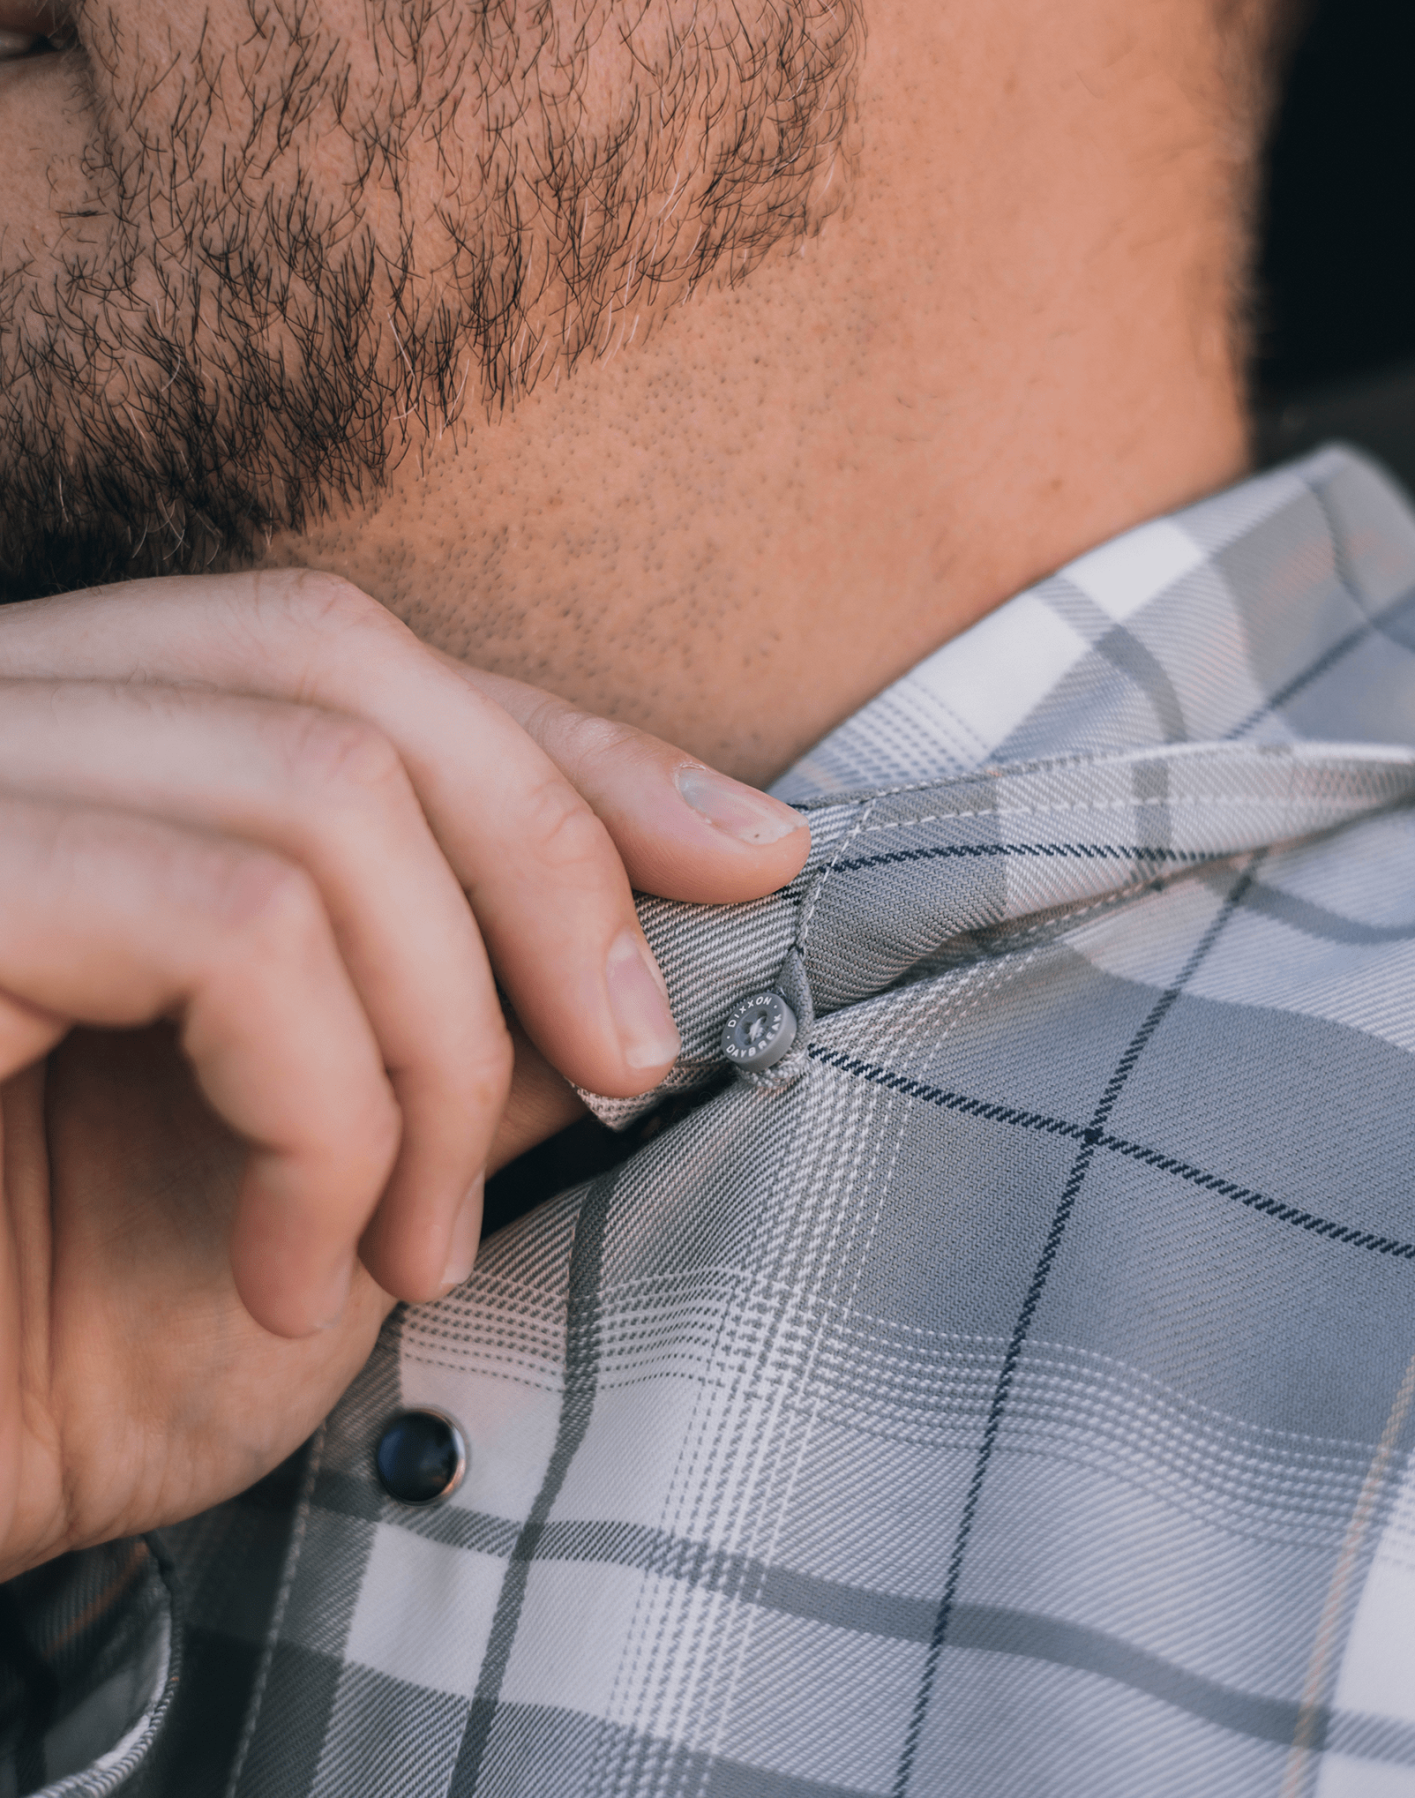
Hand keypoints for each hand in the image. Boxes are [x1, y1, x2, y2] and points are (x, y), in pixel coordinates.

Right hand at [0, 569, 808, 1576]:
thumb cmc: (64, 1355)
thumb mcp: (328, 1158)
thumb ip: (467, 1010)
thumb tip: (654, 942)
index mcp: (78, 757)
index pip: (343, 655)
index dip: (566, 746)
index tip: (752, 853)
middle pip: (336, 666)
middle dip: (547, 867)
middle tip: (628, 1068)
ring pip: (317, 795)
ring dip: (437, 1047)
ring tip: (418, 1250)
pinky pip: (230, 932)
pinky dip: (327, 1117)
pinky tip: (293, 1274)